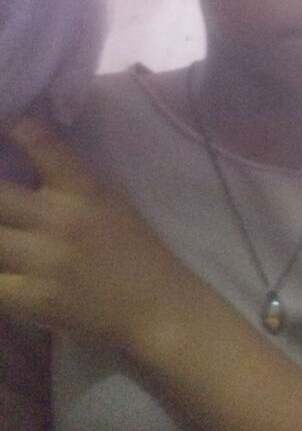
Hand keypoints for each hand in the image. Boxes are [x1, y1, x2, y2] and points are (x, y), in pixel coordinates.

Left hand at [0, 116, 191, 350]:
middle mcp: (61, 220)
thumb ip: (69, 181)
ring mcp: (44, 261)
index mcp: (85, 190)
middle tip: (1, 200)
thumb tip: (26, 158)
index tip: (5, 125)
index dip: (16, 128)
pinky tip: (4, 269)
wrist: (156, 306)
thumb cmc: (134, 249)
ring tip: (4, 230)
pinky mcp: (33, 299)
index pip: (43, 145)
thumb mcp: (109, 201)